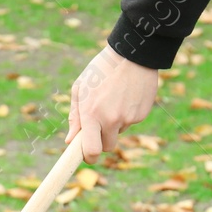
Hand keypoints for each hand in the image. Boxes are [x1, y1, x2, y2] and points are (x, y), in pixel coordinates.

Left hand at [68, 45, 158, 162]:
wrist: (132, 53)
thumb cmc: (100, 69)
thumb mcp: (81, 88)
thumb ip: (75, 116)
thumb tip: (70, 141)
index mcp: (92, 114)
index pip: (91, 151)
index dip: (88, 157)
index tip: (87, 156)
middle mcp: (111, 120)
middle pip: (106, 147)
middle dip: (102, 140)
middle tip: (99, 123)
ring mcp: (128, 118)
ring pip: (118, 132)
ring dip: (114, 124)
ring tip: (113, 99)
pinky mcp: (141, 114)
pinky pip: (130, 121)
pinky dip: (127, 114)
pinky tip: (125, 96)